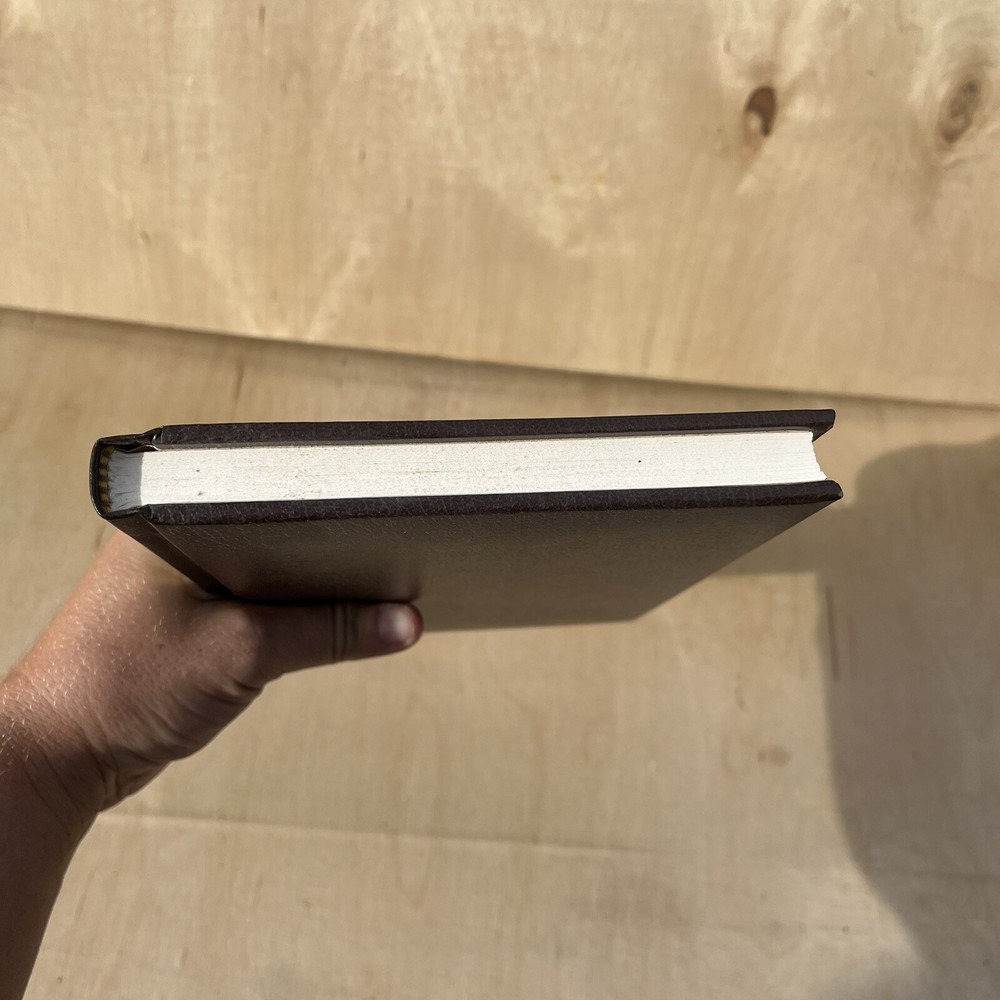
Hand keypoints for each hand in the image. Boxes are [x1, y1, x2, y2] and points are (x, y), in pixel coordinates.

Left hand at [1, 533, 421, 830]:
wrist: (56, 758)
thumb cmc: (122, 691)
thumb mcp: (242, 653)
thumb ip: (330, 632)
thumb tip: (404, 622)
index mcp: (176, 514)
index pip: (274, 490)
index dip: (336, 503)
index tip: (392, 518)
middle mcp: (179, 534)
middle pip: (281, 528)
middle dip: (335, 548)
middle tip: (393, 557)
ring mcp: (182, 574)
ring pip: (271, 567)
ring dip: (313, 586)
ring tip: (369, 591)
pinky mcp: (188, 614)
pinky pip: (257, 600)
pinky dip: (291, 613)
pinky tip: (325, 623)